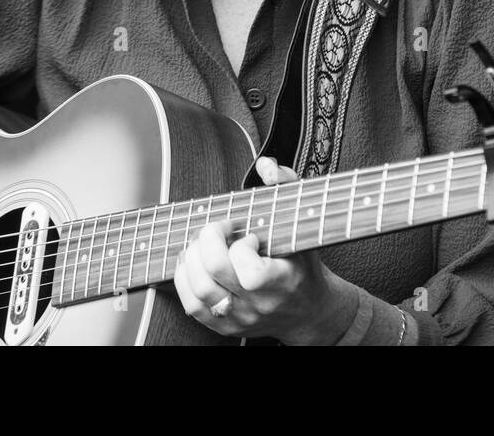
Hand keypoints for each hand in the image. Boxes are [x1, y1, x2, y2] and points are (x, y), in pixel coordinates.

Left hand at [172, 157, 359, 344]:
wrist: (309, 311)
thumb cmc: (304, 264)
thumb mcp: (303, 224)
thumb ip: (287, 187)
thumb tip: (266, 166)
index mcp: (281, 282)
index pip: (250, 273)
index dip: (242, 247)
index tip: (250, 236)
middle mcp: (259, 304)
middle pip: (214, 273)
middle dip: (208, 241)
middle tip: (217, 229)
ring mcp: (240, 318)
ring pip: (199, 290)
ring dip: (192, 258)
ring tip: (202, 243)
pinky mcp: (224, 327)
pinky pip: (192, 306)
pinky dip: (184, 279)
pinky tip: (193, 262)